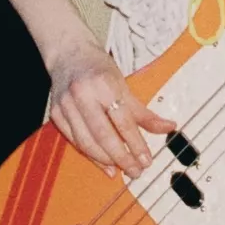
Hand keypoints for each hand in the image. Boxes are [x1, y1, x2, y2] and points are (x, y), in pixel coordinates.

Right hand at [48, 48, 176, 177]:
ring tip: (120, 170)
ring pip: (86, 141)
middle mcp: (83, 95)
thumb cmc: (98, 68)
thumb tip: (168, 127)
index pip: (123, 121)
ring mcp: (66, 105)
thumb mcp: (123, 84)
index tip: (147, 160)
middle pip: (103, 135)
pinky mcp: (56, 113)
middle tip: (135, 171)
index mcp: (104, 85)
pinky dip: (89, 154)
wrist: (69, 53)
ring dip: (105, 160)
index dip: (136, 144)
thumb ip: (143, 111)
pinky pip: (74, 140)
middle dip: (121, 157)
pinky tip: (103, 164)